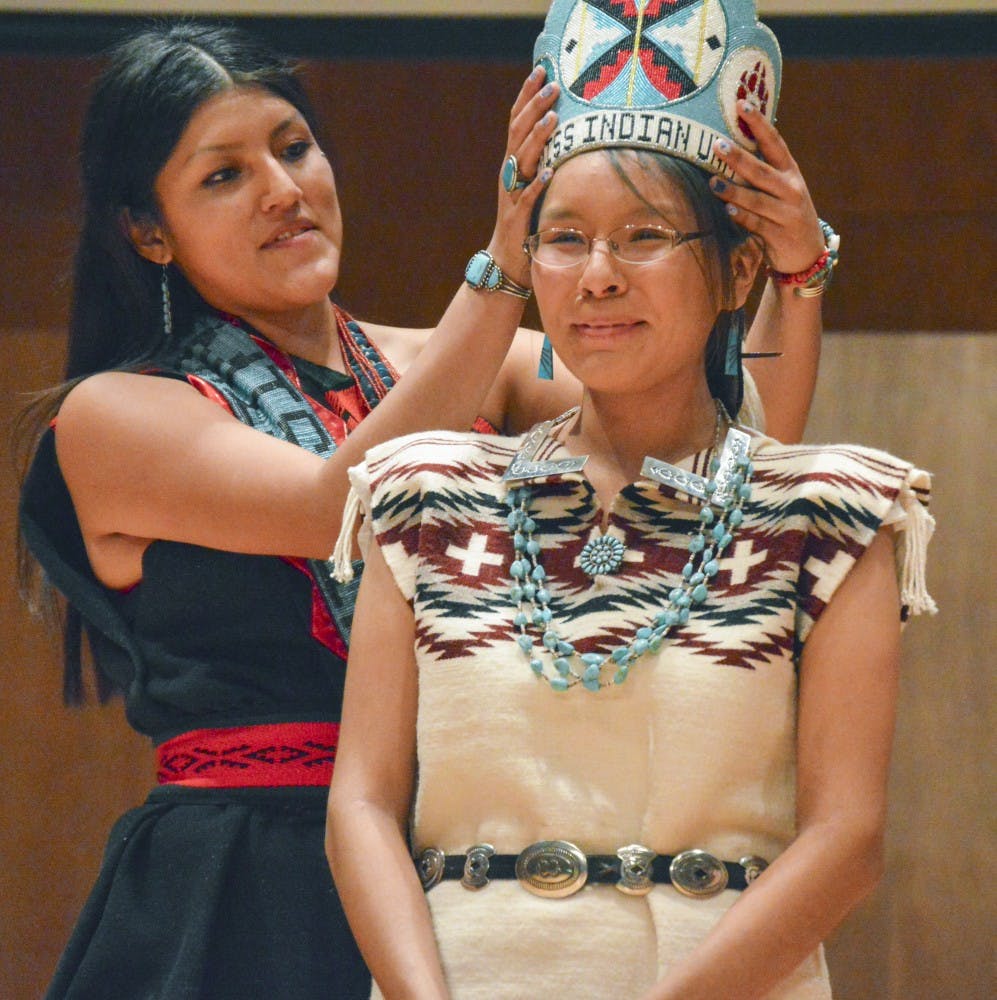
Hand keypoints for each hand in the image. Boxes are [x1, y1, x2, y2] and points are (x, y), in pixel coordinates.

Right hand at [487, 67, 558, 286]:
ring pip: (521, 160)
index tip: (541, 70)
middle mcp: (510, 174)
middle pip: (518, 133)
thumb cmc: (525, 223)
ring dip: (537, 138)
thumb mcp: (533, 186)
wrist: (506, 261)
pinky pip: (528, 197)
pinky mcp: (518, 218)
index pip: (517, 121)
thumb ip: (544, 161)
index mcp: (513, 163)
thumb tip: (569, 135)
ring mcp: (512, 195)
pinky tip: (550, 170)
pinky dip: (537, 183)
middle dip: (534, 107)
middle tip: (552, 85)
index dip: (527, 95)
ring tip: (553, 119)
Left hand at [708, 101, 823, 275]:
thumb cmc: (786, 214)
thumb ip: (763, 170)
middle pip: (762, 171)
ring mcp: (786, 213)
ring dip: (734, 191)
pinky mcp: (778, 236)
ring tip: (713, 182)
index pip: (774, 143)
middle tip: (717, 145)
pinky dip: (743, 217)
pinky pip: (757, 225)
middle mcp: (791, 190)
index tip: (742, 104)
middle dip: (739, 158)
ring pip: (757, 199)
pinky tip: (728, 211)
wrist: (808, 254)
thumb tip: (733, 143)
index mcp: (790, 172)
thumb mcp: (782, 189)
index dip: (759, 123)